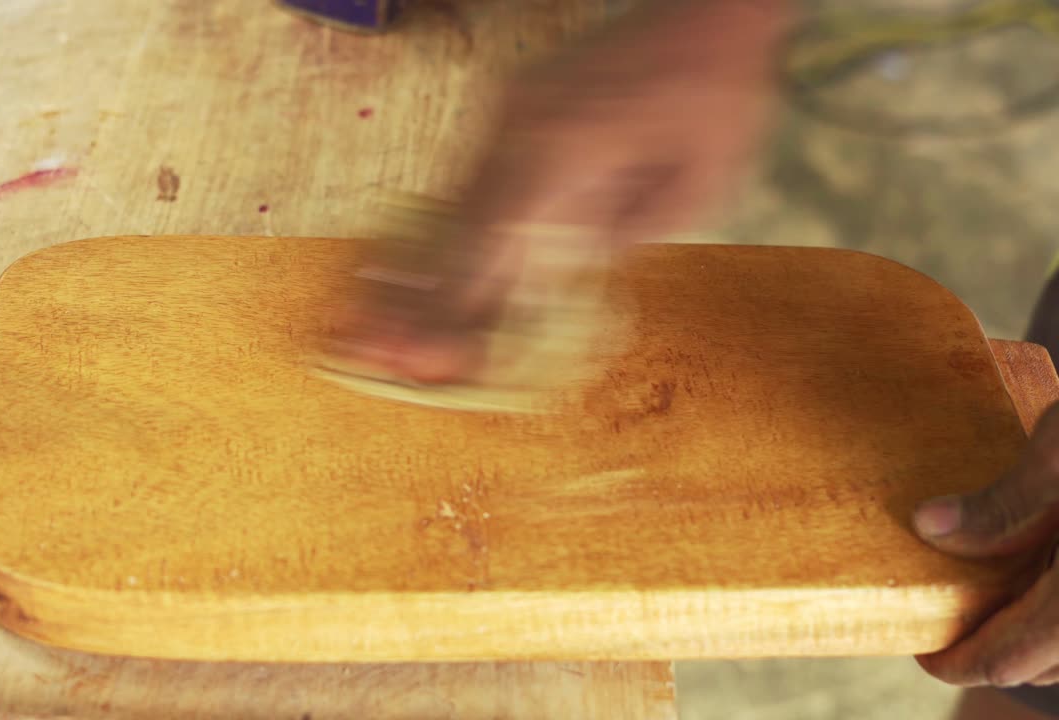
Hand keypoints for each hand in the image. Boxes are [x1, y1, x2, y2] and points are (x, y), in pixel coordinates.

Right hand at [328, 0, 790, 383]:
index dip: (456, 308)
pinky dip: (440, 231)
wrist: (704, 8)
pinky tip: (407, 270)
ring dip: (413, 267)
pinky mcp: (507, 107)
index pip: (496, 247)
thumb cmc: (714, 98)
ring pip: (452, 204)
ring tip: (368, 320)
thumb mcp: (693, 188)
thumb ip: (619, 241)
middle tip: (367, 349)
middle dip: (414, 298)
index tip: (422, 358)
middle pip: (456, 229)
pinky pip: (466, 178)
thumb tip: (557, 280)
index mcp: (566, 148)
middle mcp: (519, 126)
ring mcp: (505, 111)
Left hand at [914, 403, 1058, 686]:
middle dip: (995, 652)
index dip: (962, 663)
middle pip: (1045, 665)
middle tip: (953, 625)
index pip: (1012, 659)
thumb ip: (1005, 502)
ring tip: (993, 607)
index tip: (929, 654)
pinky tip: (1045, 586)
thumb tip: (930, 527)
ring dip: (1037, 642)